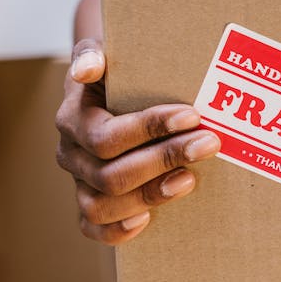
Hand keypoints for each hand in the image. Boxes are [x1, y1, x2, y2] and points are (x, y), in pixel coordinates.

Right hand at [54, 38, 220, 244]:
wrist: (109, 87)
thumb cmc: (116, 69)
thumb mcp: (104, 50)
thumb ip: (94, 54)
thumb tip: (87, 68)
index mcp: (73, 119)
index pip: (106, 136)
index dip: (149, 129)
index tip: (192, 115)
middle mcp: (71, 154)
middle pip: (110, 174)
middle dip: (164, 159)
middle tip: (208, 144)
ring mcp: (79, 182)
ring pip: (101, 206)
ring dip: (149, 195)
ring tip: (189, 179)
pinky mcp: (91, 202)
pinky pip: (93, 228)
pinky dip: (117, 231)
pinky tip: (148, 220)